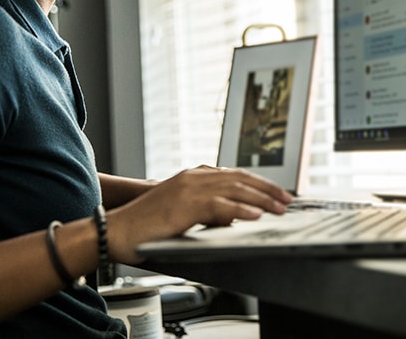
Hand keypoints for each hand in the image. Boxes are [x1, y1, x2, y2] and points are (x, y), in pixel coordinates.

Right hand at [105, 165, 291, 263]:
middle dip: (266, 189)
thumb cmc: (147, 225)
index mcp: (193, 176)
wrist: (118, 229)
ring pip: (233, 189)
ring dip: (260, 199)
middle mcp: (193, 177)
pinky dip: (239, 210)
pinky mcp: (184, 205)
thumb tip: (231, 218)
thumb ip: (206, 210)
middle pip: (239, 179)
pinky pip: (218, 206)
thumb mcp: (182, 212)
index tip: (276, 193)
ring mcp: (188, 188)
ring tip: (279, 208)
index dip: (258, 183)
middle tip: (287, 200)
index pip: (234, 175)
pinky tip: (255, 216)